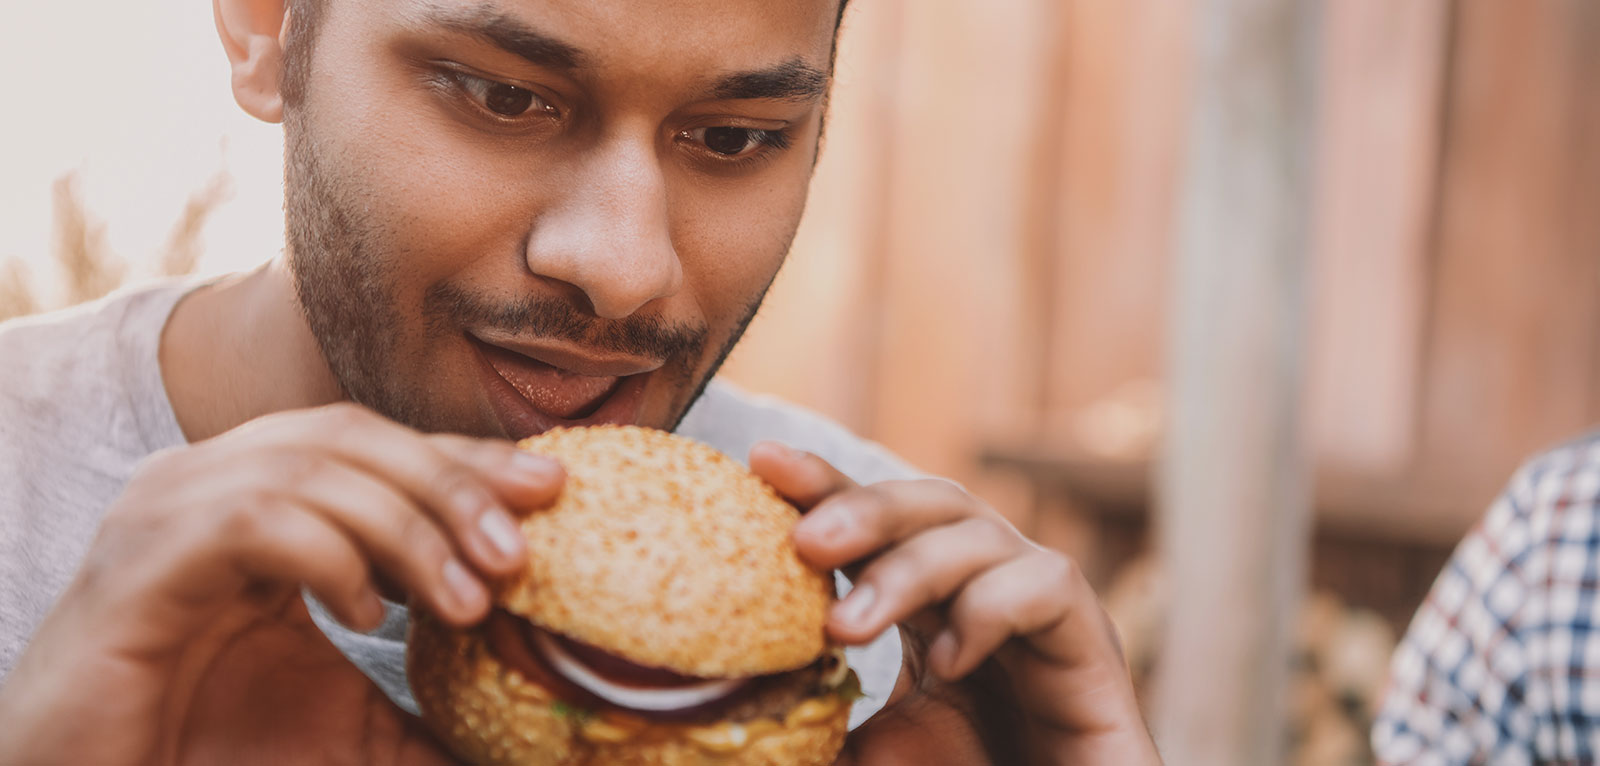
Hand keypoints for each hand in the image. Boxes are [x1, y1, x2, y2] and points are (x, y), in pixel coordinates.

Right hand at [0, 403, 564, 765]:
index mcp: (255, 494)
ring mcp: (167, 510)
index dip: (466, 457)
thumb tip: (520, 730)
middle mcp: (208, 480)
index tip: (551, 485)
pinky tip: (365, 614)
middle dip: (450, 484)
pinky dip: (329, 556)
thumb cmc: (208, 748)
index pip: (377, 446)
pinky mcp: (139, 562)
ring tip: (465, 602)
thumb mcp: (343, 718)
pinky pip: (253, 520)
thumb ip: (425, 706)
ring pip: (313, 469)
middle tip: (519, 552)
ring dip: (408, 530)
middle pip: (351, 436)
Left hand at [750, 442, 1160, 765]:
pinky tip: (951, 661)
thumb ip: (819, 724)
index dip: (824, 484)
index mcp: (933, 602)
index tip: (762, 462)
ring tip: (846, 629)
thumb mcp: (878, 755)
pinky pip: (1047, 585)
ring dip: (908, 572)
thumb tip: (732, 710)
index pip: (878, 522)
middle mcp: (988, 587)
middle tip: (804, 542)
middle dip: (865, 509)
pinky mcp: (1091, 645)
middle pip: (933, 503)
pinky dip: (991, 609)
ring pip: (981, 535)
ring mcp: (1043, 610)